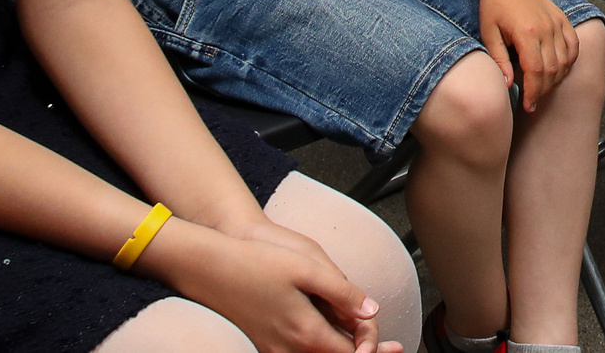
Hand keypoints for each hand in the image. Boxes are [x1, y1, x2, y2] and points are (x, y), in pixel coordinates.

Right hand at [143, 219, 378, 352]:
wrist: (208, 266)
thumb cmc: (257, 261)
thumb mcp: (307, 267)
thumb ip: (343, 292)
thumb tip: (371, 311)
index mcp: (305, 332)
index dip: (374, 351)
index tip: (396, 346)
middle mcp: (288, 349)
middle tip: (391, 350)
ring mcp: (271, 349)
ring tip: (361, 344)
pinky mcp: (261, 344)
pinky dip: (318, 350)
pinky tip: (326, 339)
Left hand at [477, 0, 578, 111]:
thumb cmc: (494, 4)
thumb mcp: (488, 33)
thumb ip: (499, 60)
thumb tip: (507, 85)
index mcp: (526, 32)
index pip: (536, 72)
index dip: (533, 92)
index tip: (529, 105)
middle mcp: (545, 28)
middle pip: (552, 69)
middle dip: (543, 90)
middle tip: (533, 100)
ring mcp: (556, 22)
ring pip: (565, 60)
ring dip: (556, 79)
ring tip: (543, 87)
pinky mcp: (562, 18)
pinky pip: (573, 44)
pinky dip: (570, 61)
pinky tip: (560, 69)